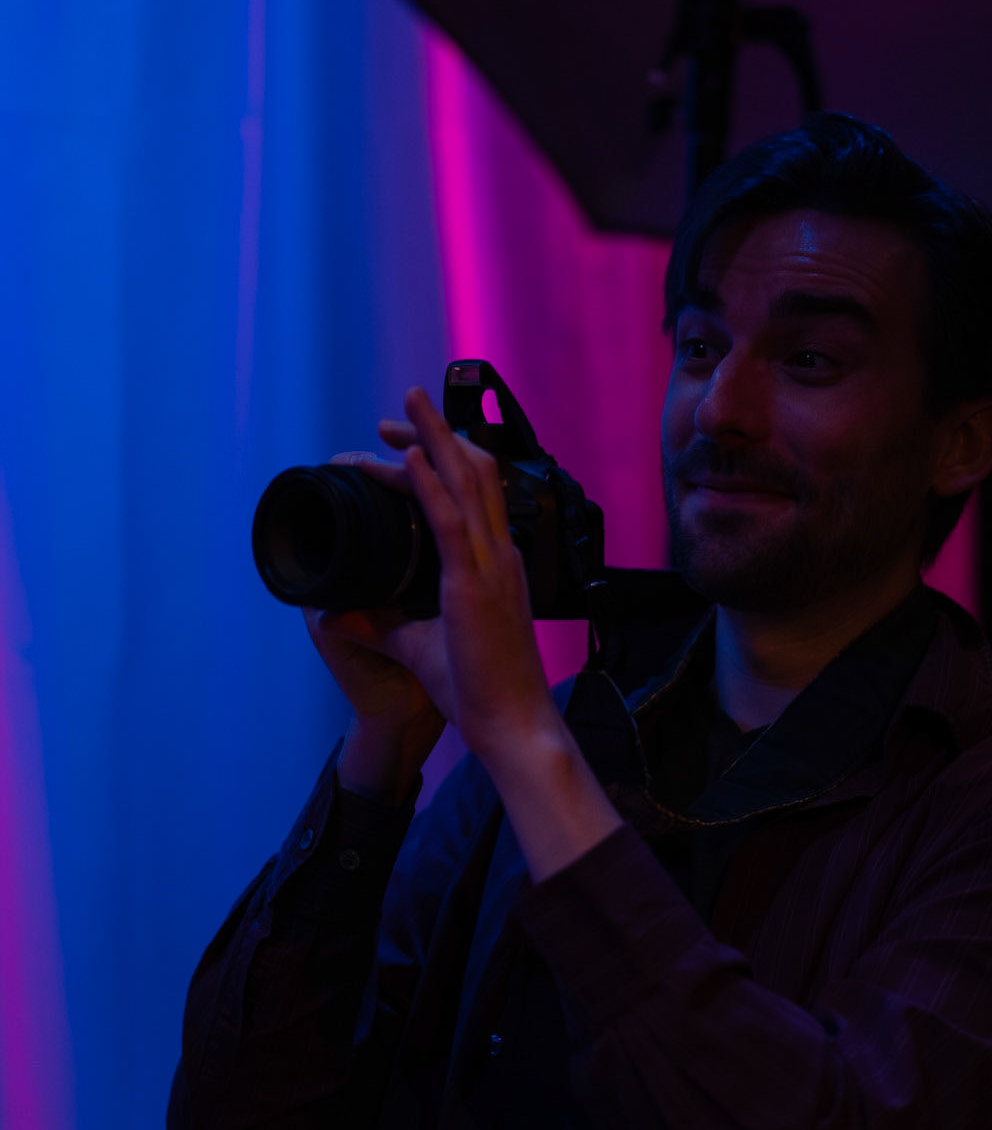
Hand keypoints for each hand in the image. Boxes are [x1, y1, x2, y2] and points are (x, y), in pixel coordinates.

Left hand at [324, 393, 620, 875]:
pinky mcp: (474, 586)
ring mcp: (491, 567)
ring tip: (407, 404)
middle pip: (473, 473)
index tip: (409, 441)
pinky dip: (429, 485)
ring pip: (465, 483)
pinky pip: (452, 523)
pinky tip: (411, 457)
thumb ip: (383, 623)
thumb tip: (339, 612)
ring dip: (434, 438)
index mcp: (496, 565)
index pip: (476, 494)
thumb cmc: (480, 692)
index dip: (445, 459)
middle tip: (403, 406)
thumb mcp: (419, 646)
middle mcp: (499, 555)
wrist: (513, 725)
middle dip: (437, 433)